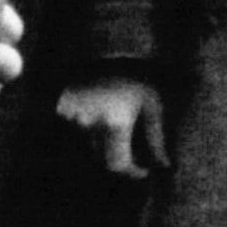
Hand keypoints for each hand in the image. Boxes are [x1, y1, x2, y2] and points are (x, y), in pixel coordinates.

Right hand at [55, 73, 170, 179]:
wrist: (102, 53)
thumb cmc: (132, 78)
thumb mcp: (151, 104)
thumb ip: (156, 137)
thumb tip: (164, 164)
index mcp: (114, 124)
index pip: (118, 165)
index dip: (132, 173)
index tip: (145, 171)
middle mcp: (90, 126)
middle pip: (102, 161)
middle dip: (120, 163)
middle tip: (136, 158)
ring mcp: (72, 120)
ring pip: (91, 149)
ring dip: (107, 149)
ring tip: (121, 134)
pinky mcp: (61, 114)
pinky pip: (79, 135)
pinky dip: (93, 136)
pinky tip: (104, 122)